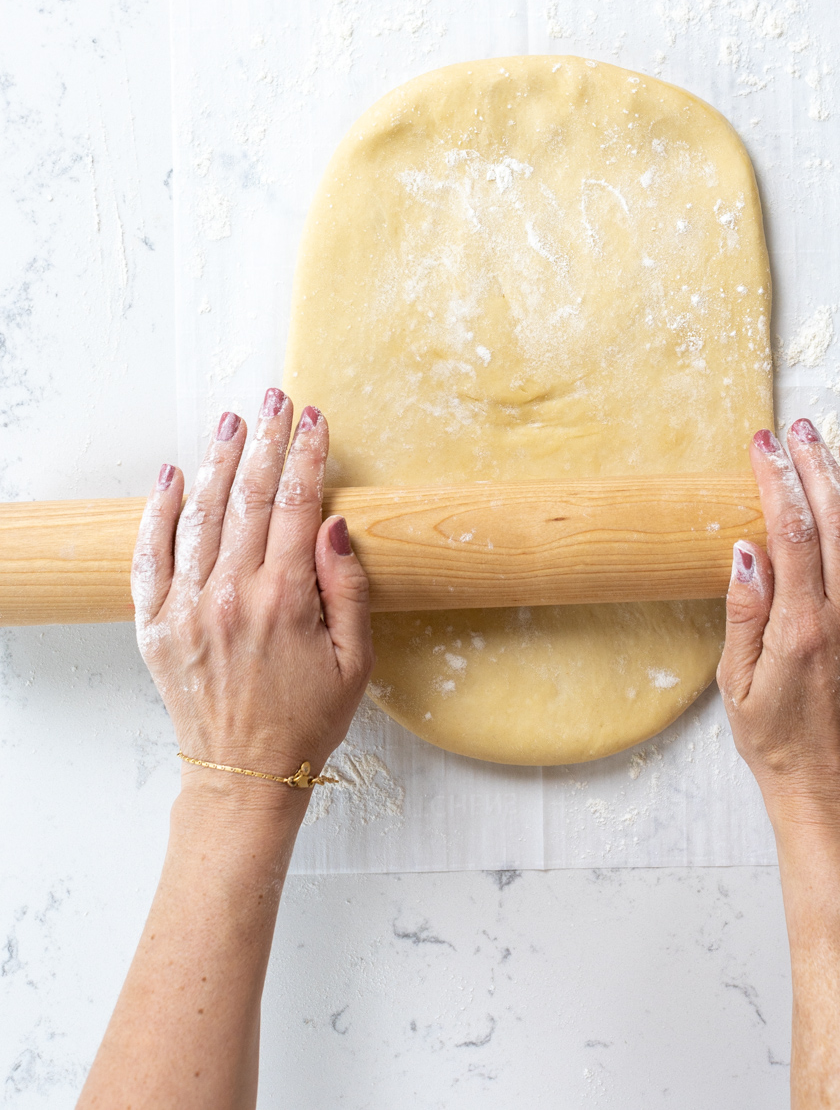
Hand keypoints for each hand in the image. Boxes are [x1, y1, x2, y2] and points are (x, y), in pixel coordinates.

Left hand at [131, 388, 372, 803]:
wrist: (245, 775)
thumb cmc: (307, 719)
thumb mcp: (355, 660)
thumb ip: (348, 589)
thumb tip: (335, 524)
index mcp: (285, 601)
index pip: (299, 506)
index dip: (307, 455)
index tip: (314, 419)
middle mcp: (231, 596)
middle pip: (250, 499)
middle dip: (267, 441)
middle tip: (274, 400)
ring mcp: (188, 609)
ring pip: (201, 516)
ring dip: (218, 463)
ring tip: (232, 423)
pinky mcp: (155, 627)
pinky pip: (150, 558)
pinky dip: (157, 514)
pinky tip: (170, 476)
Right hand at [717, 419, 839, 829]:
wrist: (833, 793)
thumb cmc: (778, 741)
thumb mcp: (736, 681)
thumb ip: (744, 611)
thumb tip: (745, 550)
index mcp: (802, 629)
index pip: (790, 531)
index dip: (777, 479)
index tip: (764, 446)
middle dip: (819, 467)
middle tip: (804, 431)